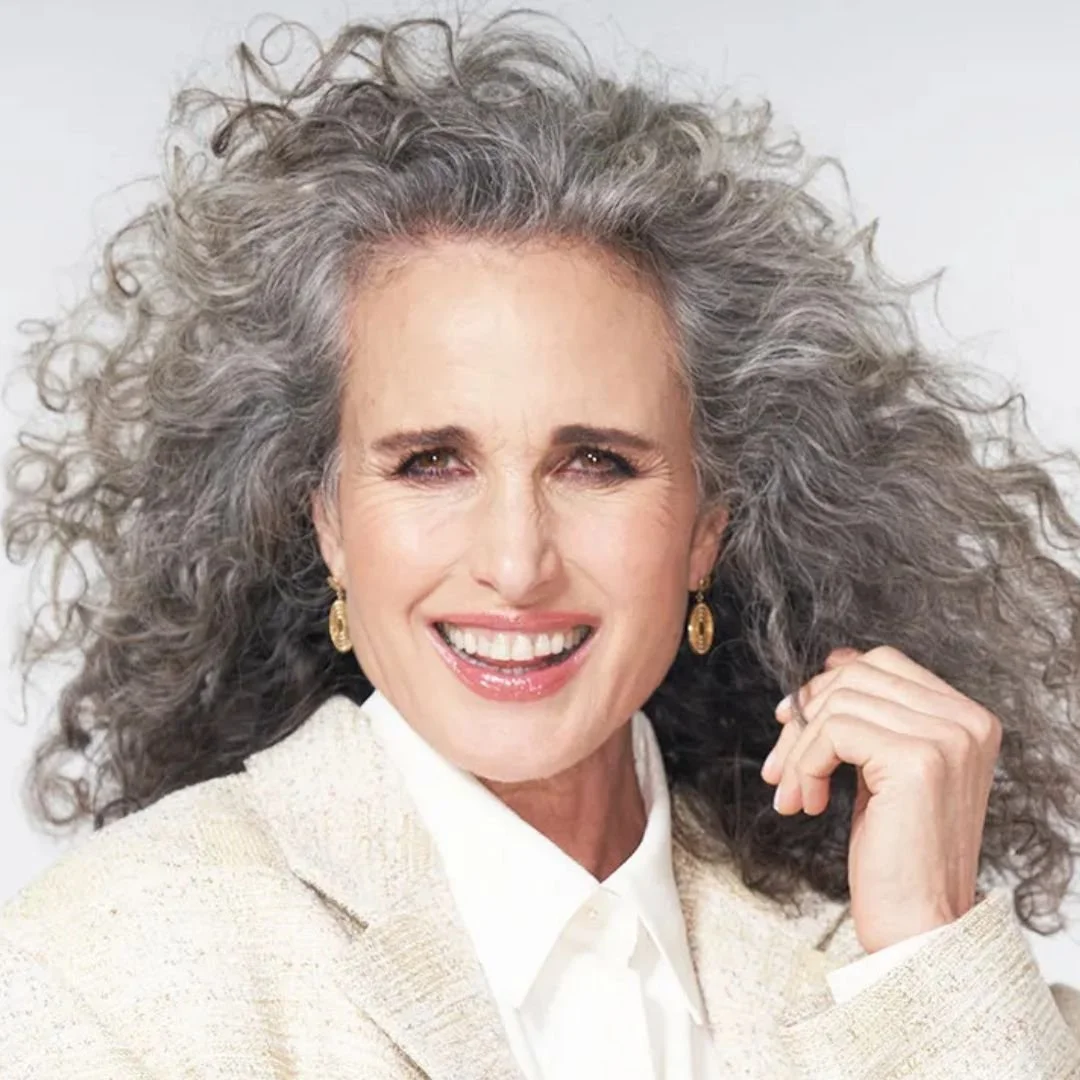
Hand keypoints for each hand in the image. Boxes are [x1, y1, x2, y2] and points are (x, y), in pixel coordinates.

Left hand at [760, 645, 1001, 952]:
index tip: (792, 718)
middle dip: (803, 717)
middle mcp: (966, 721)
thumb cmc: (899, 854)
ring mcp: (947, 737)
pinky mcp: (918, 760)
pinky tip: (807, 804)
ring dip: (798, 751)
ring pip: (837, 705)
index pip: (882, 662)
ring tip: (793, 794)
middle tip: (778, 765)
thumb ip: (873, 717)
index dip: (827, 684)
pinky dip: (805, 765)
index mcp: (966, 718)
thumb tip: (831, 665)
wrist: (921, 925)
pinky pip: (833, 732)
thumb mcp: (886, 769)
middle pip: (855, 677)